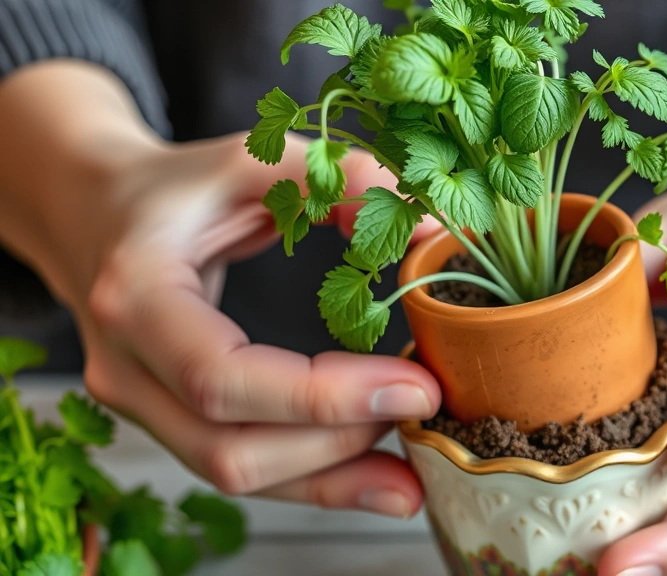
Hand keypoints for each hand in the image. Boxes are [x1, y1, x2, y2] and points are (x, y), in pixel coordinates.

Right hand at [0, 63, 440, 516]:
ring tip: (414, 470)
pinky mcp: (165, 420)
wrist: (98, 214)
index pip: (222, 377)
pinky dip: (312, 480)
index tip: (415, 388)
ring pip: (234, 474)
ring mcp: (138, 404)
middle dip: (338, 444)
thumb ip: (338, 178)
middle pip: (229, 447)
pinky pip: (240, 465)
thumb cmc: (181, 188)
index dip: (322, 399)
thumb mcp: (252, 160)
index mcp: (135, 296)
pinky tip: (374, 479)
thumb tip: (435, 229)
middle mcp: (124, 367)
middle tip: (426, 412)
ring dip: (332, 479)